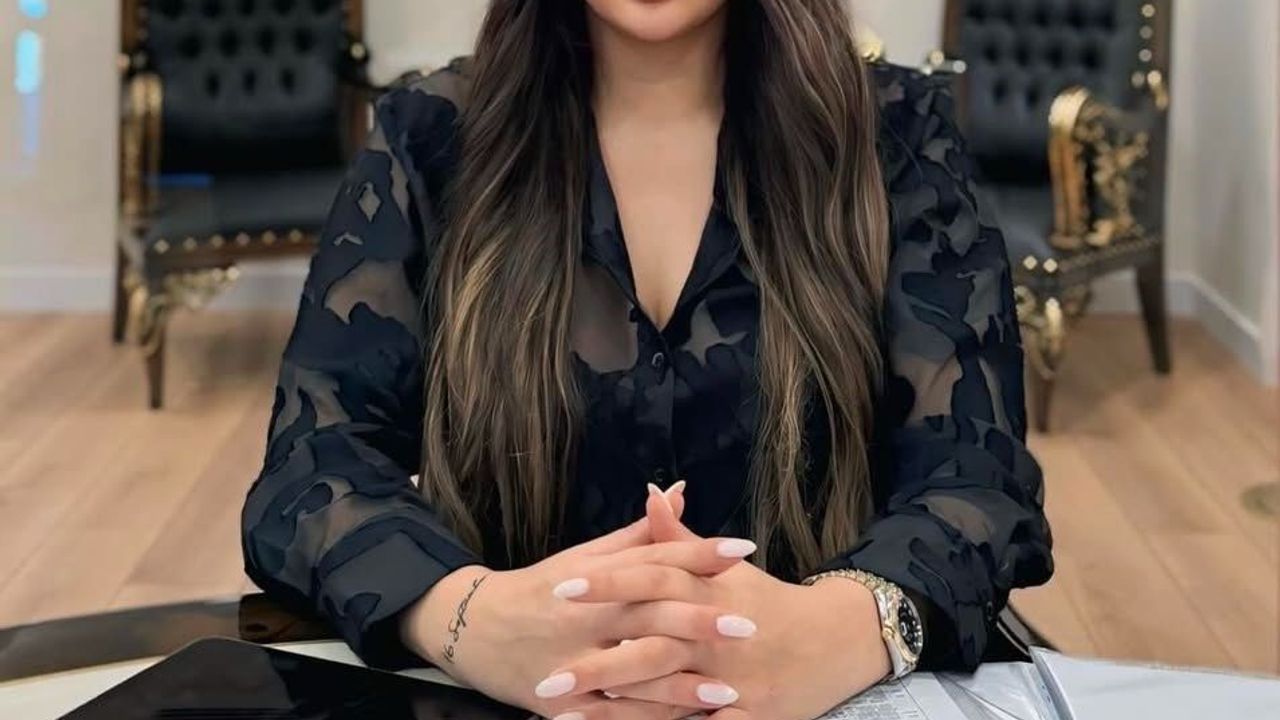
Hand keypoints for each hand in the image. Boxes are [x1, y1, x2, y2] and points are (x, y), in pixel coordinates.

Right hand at [400, 485, 758, 718]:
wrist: (472, 630)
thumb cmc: (539, 589)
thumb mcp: (583, 556)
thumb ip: (639, 533)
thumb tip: (679, 491)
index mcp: (592, 576)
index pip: (652, 559)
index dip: (698, 553)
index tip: (742, 549)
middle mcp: (583, 616)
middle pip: (647, 615)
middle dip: (697, 621)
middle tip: (747, 625)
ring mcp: (571, 661)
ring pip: (632, 673)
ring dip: (681, 684)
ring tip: (729, 691)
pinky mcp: (562, 703)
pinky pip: (611, 715)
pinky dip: (649, 719)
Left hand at [553, 499, 891, 719]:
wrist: (834, 640)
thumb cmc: (766, 599)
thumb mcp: (723, 567)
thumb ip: (678, 536)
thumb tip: (651, 493)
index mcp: (708, 590)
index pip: (650, 578)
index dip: (606, 583)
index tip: (560, 588)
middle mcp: (719, 634)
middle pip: (649, 647)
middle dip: (596, 667)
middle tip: (547, 678)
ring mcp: (735, 678)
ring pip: (669, 697)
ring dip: (619, 710)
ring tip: (571, 715)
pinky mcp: (749, 714)